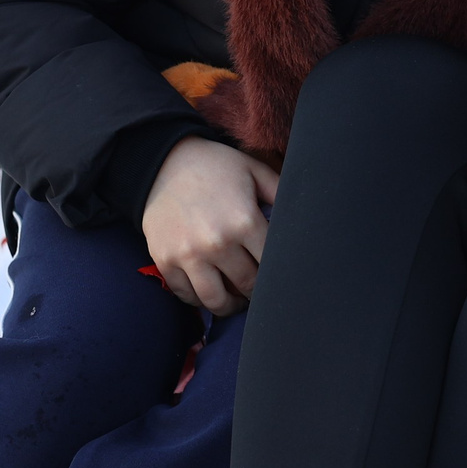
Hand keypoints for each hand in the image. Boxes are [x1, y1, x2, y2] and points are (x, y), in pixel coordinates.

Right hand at [140, 136, 278, 315]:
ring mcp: (188, 255)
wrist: (163, 162)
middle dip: (257, 291)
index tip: (278, 276)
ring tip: (235, 300)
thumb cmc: (215, 166)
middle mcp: (217, 243)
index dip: (278, 273)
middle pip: (247, 285)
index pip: (271, 264)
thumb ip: (280, 193)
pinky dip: (198, 300)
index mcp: (244, 221)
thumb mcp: (254, 171)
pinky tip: (208, 290)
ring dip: (230, 305)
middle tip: (259, 290)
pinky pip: (185, 295)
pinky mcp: (165, 260)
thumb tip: (304, 216)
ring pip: (216, 300)